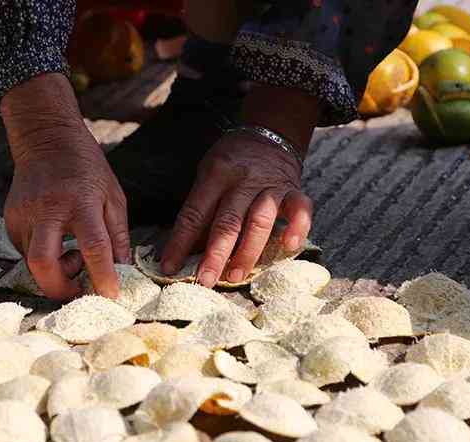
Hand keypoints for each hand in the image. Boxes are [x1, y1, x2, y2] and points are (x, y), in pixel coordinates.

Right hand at [1, 74, 130, 299]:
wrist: (46, 138)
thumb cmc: (86, 168)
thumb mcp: (113, 197)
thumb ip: (118, 235)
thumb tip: (121, 270)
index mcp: (81, 202)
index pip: (94, 247)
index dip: (103, 276)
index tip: (110, 295)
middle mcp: (48, 209)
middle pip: (44, 264)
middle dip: (60, 289)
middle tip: (79, 290)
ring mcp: (24, 214)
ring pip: (32, 263)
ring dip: (55, 271)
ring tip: (73, 254)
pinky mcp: (11, 219)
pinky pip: (26, 252)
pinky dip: (44, 257)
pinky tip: (57, 241)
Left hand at [160, 85, 320, 287]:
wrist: (269, 133)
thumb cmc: (231, 162)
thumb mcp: (208, 176)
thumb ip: (202, 210)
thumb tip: (188, 251)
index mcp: (215, 175)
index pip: (194, 213)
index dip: (180, 242)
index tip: (169, 268)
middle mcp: (242, 180)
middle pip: (227, 221)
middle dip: (214, 254)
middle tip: (204, 281)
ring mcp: (270, 185)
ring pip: (259, 221)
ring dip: (247, 251)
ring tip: (235, 276)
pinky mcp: (293, 190)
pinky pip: (300, 209)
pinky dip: (298, 227)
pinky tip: (289, 246)